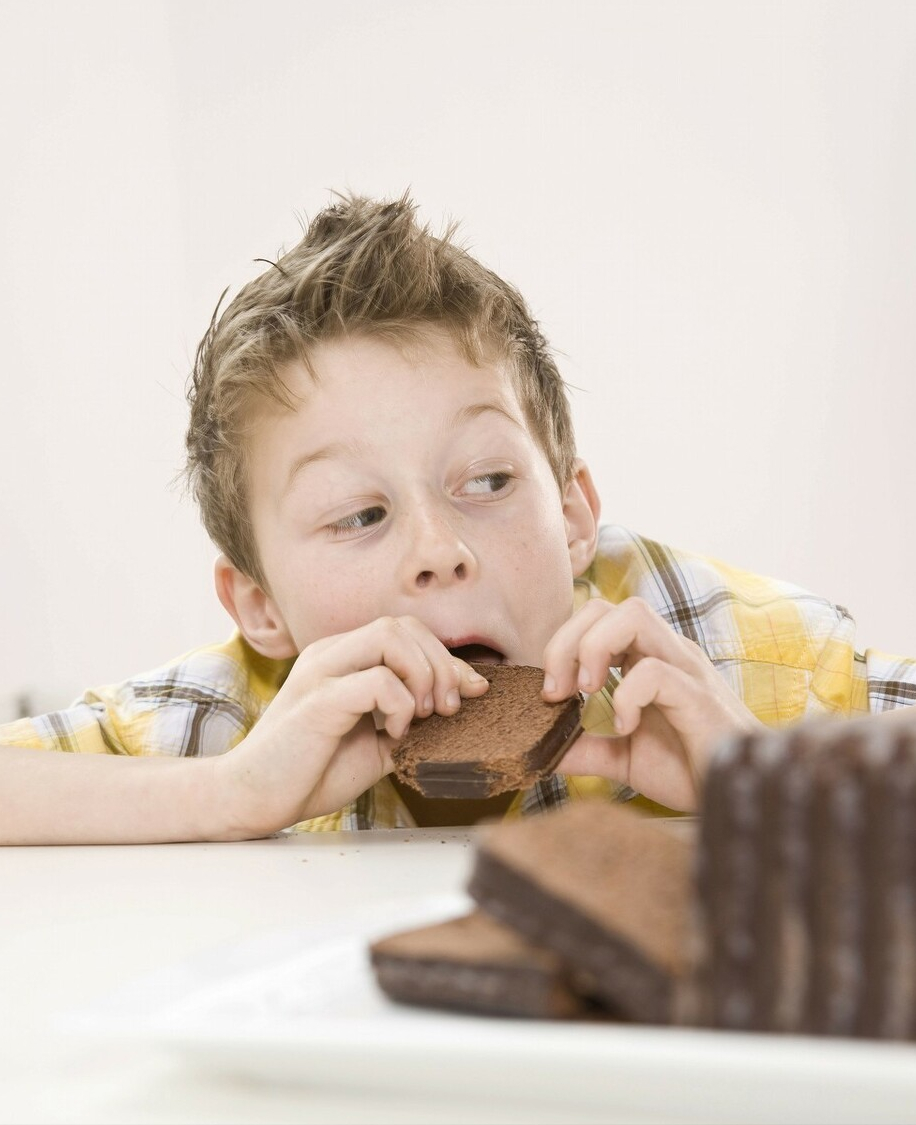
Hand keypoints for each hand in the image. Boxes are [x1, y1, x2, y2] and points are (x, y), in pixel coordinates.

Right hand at [215, 616, 488, 836]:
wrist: (255, 799)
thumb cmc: (313, 770)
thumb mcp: (376, 741)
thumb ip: (409, 719)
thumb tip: (461, 706)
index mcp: (342, 657)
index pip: (406, 630)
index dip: (446, 657)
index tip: (472, 692)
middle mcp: (330, 653)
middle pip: (402, 625)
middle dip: (441, 663)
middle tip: (449, 709)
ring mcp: (321, 672)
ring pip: (391, 636)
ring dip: (424, 675)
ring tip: (425, 716)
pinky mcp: (317, 700)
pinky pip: (377, 680)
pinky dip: (401, 704)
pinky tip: (395, 733)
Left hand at [541, 596, 764, 810]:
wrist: (736, 795)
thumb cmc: (686, 768)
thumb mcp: (619, 758)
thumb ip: (581, 747)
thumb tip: (535, 747)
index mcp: (645, 658)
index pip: (596, 616)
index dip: (562, 643)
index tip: (549, 692)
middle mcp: (666, 652)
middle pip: (608, 605)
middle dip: (567, 640)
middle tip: (557, 690)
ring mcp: (685, 669)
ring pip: (634, 615)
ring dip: (594, 649)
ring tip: (586, 693)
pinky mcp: (699, 696)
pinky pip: (655, 671)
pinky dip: (627, 695)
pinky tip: (624, 727)